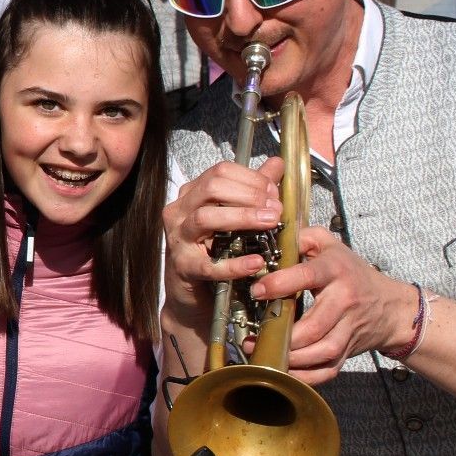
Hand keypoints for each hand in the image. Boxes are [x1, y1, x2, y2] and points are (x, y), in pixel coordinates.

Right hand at [161, 156, 282, 320]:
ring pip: (205, 218)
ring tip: (269, 223)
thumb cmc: (213, 250)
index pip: (220, 172)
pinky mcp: (183, 267)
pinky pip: (209, 265)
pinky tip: (256, 262)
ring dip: (242, 218)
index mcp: (192, 194)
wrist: (190, 292)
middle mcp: (179, 212)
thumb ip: (253, 189)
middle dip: (249, 195)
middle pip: (212, 188)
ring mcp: (178, 239)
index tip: (274, 192)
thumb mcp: (233, 215)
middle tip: (275, 210)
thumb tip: (278, 163)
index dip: (251, 178)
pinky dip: (235, 264)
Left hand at [247, 227, 413, 382]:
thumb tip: (272, 237)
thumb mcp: (330, 245)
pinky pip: (327, 370)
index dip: (280, 285)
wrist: (390, 307)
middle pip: (314, 326)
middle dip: (282, 334)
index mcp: (336, 271)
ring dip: (290, 358)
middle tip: (254, 333)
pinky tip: (283, 371)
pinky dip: (305, 376)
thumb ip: (302, 237)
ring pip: (321, 352)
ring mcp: (349, 330)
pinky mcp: (348, 352)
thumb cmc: (352, 272)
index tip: (258, 291)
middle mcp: (344, 302)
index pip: (308, 277)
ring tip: (263, 352)